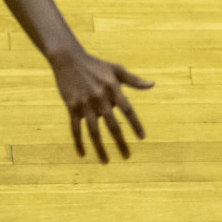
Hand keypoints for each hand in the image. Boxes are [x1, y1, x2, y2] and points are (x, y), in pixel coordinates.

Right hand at [50, 46, 151, 162]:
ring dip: (100, 148)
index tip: (142, 138)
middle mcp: (100, 98)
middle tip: (127, 156)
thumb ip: (134, 80)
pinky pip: (75, 129)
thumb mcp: (116, 70)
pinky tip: (83, 154)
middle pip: (112, 125)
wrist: (69, 59)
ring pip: (94, 132)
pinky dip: (79, 142)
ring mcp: (85, 104)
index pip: (128, 110)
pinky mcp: (72, 107)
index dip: (135, 124)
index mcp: (113, 89)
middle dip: (120, 143)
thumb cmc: (96, 65)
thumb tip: (152, 84)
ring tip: (106, 162)